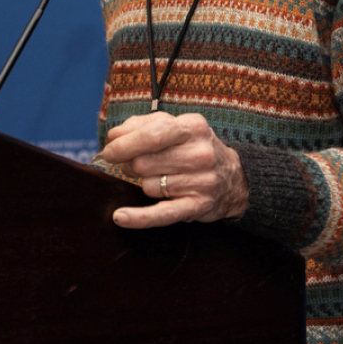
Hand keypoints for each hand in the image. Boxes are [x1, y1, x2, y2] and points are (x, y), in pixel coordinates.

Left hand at [96, 112, 248, 228]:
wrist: (234, 179)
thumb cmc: (194, 149)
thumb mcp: (176, 127)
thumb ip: (142, 125)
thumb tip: (113, 137)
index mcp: (192, 127)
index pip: (151, 135)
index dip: (124, 144)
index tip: (109, 150)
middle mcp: (200, 153)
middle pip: (144, 163)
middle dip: (132, 165)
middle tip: (136, 165)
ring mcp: (202, 181)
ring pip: (149, 186)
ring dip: (146, 184)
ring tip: (161, 179)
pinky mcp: (198, 206)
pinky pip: (161, 214)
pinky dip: (139, 217)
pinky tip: (120, 217)